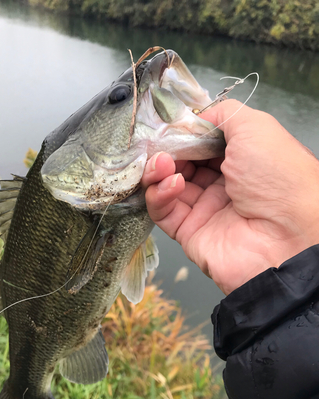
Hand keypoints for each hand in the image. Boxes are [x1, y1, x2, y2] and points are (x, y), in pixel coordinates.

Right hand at [141, 99, 318, 294]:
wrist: (286, 237)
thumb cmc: (278, 177)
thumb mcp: (255, 128)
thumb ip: (222, 114)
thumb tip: (194, 119)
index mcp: (241, 160)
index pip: (201, 143)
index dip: (183, 134)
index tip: (169, 126)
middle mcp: (222, 184)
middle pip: (181, 163)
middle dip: (166, 151)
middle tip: (160, 146)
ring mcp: (204, 210)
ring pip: (166, 186)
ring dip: (158, 170)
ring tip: (162, 164)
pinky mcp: (188, 232)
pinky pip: (163, 211)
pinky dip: (160, 194)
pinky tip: (172, 184)